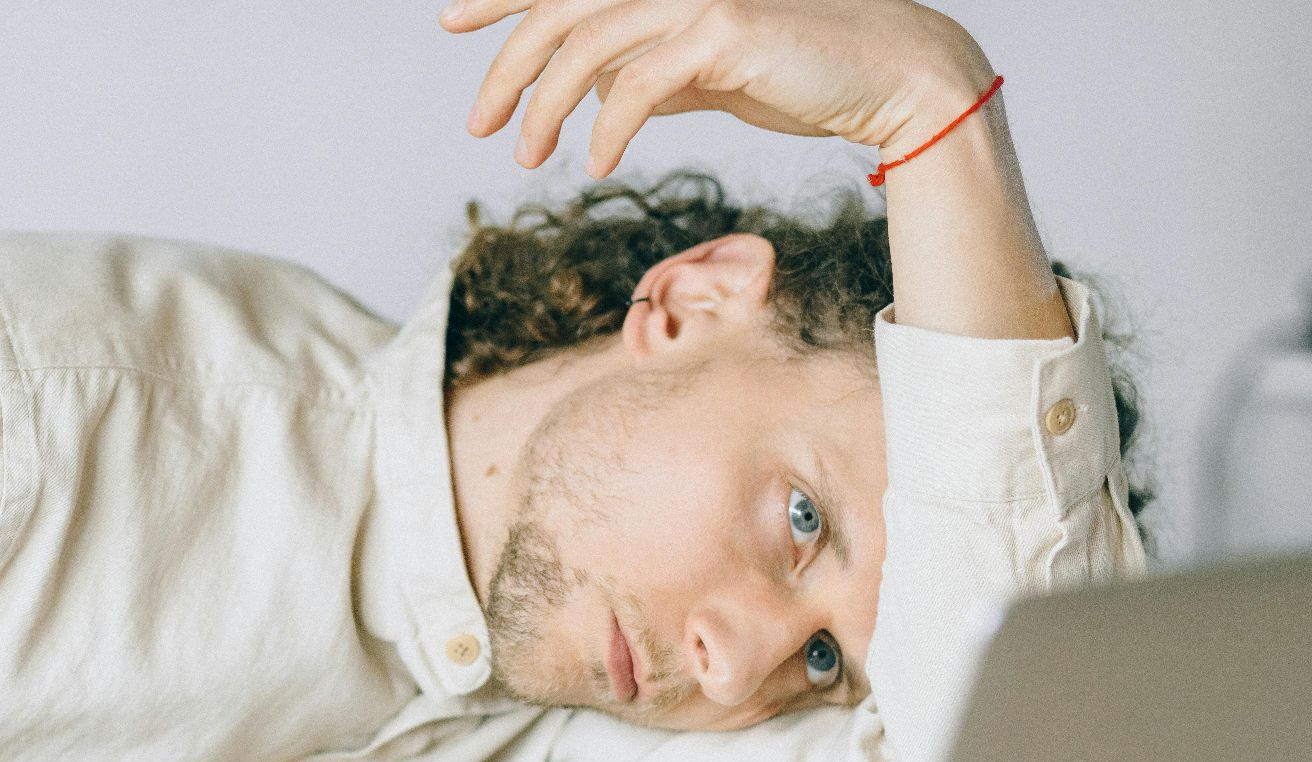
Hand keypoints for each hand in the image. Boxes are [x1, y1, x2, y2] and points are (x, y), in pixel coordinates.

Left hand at [443, 0, 992, 176]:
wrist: (891, 78)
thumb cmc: (804, 74)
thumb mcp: (711, 72)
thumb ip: (656, 71)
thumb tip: (606, 95)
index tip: (451, 19)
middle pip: (559, 9)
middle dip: (505, 68)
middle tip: (478, 126)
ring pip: (585, 45)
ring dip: (544, 107)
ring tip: (526, 156)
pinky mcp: (722, 29)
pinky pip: (636, 85)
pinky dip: (606, 128)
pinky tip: (596, 164)